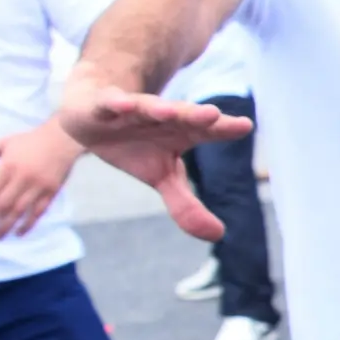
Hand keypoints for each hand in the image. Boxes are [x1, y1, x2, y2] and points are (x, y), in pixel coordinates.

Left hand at [0, 119, 85, 239]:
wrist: (63, 138)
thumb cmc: (29, 141)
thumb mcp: (3, 143)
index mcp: (8, 166)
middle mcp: (22, 178)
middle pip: (2, 206)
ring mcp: (38, 187)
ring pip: (19, 212)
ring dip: (6, 227)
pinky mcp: (51, 192)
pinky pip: (38, 212)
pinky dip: (28, 224)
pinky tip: (18, 233)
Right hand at [57, 73, 253, 240]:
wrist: (93, 117)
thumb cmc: (137, 147)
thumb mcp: (162, 178)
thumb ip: (187, 205)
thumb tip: (218, 235)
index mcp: (182, 131)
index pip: (209, 129)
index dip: (226, 128)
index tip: (246, 126)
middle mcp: (163, 117)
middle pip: (183, 115)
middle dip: (196, 114)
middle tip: (214, 115)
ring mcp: (133, 110)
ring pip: (148, 107)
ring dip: (158, 108)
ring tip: (170, 111)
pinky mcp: (103, 106)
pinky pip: (111, 104)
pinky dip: (117, 104)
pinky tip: (124, 106)